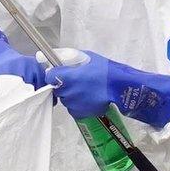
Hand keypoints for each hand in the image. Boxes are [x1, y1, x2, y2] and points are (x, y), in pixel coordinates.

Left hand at [47, 48, 169, 127]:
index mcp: (67, 76)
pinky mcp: (79, 113)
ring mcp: (73, 104)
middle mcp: (67, 91)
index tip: (59, 74)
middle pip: (57, 89)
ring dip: (71, 95)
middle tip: (77, 81)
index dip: (53, 75)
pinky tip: (89, 98)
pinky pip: (74, 108)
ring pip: (66, 99)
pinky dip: (79, 104)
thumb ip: (70, 58)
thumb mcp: (87, 57)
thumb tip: (57, 58)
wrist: (120, 88)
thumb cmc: (104, 70)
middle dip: (63, 85)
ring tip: (86, 90)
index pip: (49, 77)